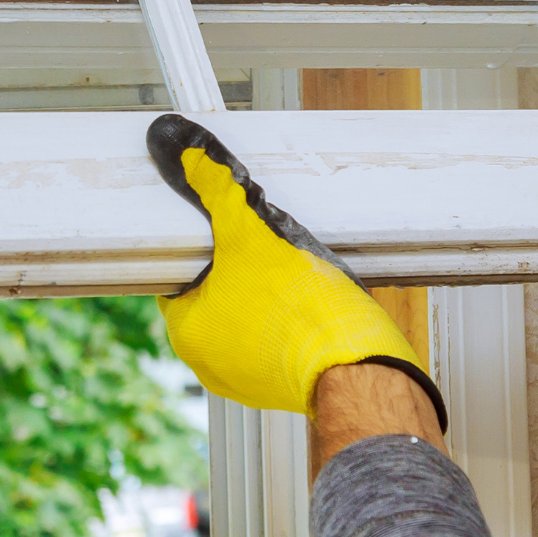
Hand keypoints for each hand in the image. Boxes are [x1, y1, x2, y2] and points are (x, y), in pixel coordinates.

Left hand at [148, 114, 445, 429]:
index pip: (177, 276)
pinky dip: (285, 320)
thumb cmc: (302, 309)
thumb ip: (216, 188)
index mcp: (188, 332)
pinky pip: (274, 341)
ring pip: (245, 318)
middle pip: (212, 296)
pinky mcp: (282, 386)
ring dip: (262, 294)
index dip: (200, 247)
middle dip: (235, 268)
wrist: (360, 366)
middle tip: (259, 245)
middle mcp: (208, 364)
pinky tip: (305, 299)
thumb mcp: (250, 232)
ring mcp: (246, 380)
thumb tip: (185, 150)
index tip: (221, 230)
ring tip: (286, 270)